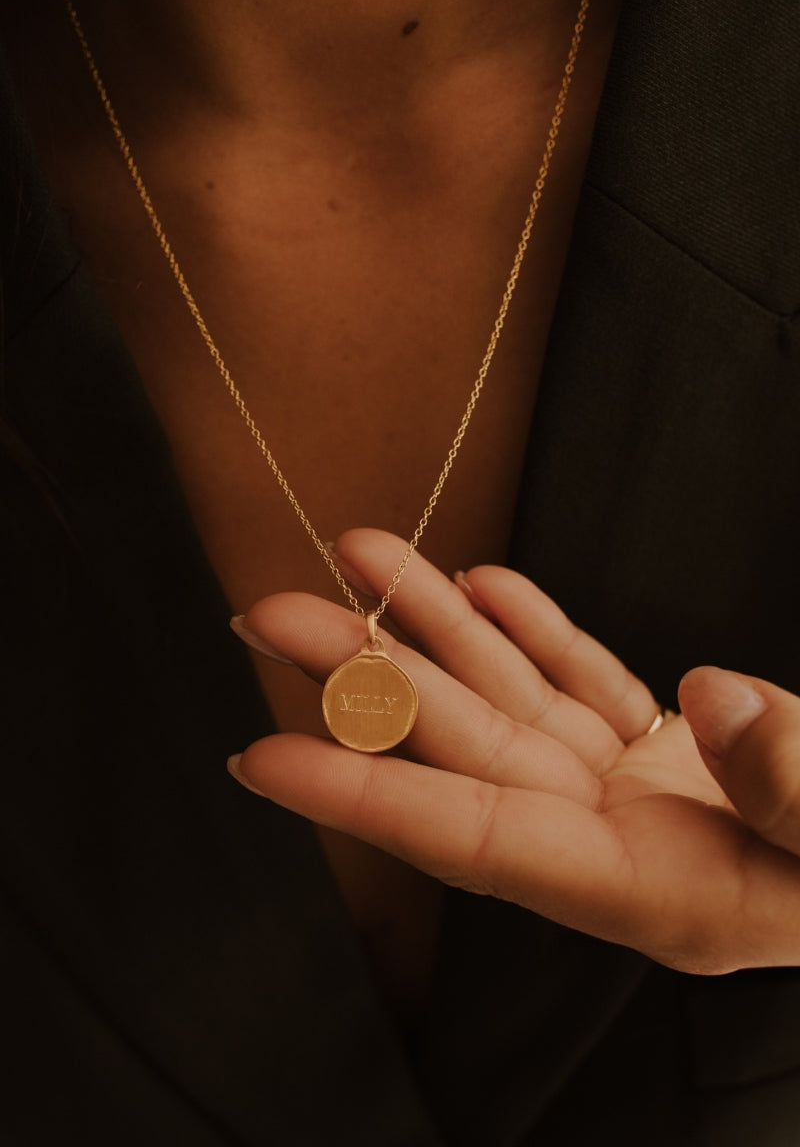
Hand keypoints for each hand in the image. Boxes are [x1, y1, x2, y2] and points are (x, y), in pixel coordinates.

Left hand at [229, 529, 799, 972]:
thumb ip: (792, 787)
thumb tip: (711, 697)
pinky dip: (530, 630)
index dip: (366, 801)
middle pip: (467, 752)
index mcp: (655, 894)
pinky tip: (477, 584)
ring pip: (511, 698)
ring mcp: (637, 789)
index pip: (478, 843)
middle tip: (273, 610)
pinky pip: (580, 681)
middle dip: (369, 678)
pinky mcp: (664, 746)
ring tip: (362, 554)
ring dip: (433, 626)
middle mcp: (620, 840)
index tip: (262, 758)